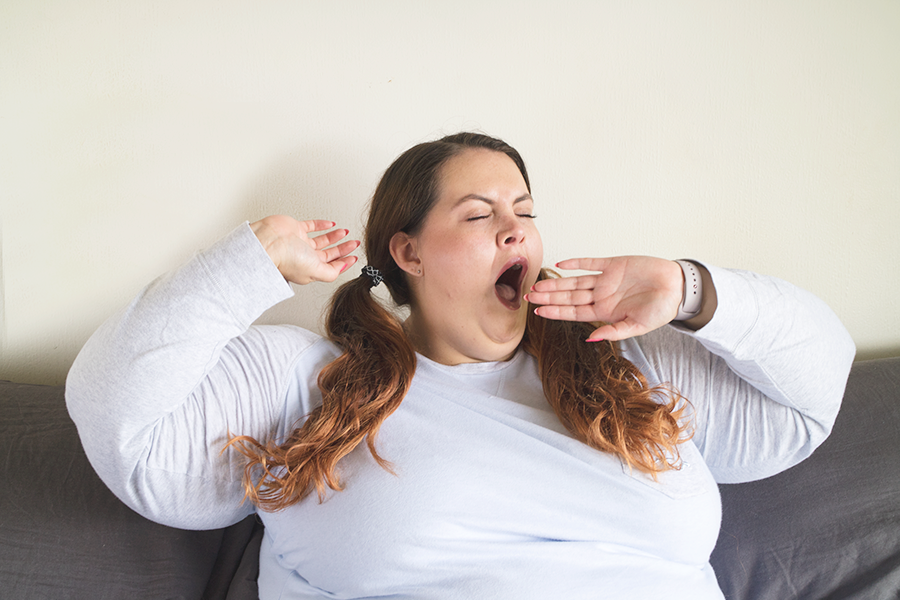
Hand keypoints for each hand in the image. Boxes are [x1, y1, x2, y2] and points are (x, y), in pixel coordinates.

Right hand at [250, 215, 359, 284]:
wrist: (268, 242)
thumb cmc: (286, 259)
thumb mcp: (316, 271)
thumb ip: (331, 272)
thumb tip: (342, 269)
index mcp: (310, 270)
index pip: (332, 267)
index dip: (345, 262)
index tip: (354, 257)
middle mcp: (305, 257)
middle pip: (329, 254)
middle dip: (343, 249)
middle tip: (354, 243)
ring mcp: (300, 243)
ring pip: (322, 240)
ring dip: (334, 237)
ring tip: (345, 232)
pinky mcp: (295, 229)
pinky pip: (311, 226)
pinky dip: (322, 225)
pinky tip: (331, 224)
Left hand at [525, 256, 683, 340]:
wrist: (677, 288)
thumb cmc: (661, 310)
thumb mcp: (638, 326)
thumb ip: (614, 332)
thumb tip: (590, 339)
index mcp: (605, 312)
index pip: (574, 312)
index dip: (555, 311)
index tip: (538, 312)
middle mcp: (601, 296)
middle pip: (569, 296)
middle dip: (549, 297)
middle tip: (528, 296)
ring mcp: (606, 280)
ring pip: (575, 281)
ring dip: (557, 282)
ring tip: (538, 284)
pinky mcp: (614, 264)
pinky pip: (591, 262)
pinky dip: (576, 262)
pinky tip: (561, 264)